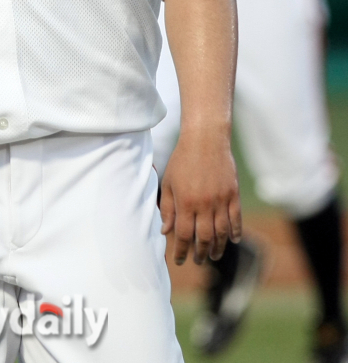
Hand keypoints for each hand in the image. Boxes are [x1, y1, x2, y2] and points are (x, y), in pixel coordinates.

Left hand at [159, 128, 241, 265]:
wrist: (205, 139)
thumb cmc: (182, 160)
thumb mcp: (168, 182)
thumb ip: (167, 208)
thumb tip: (165, 231)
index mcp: (185, 202)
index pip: (183, 235)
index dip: (180, 251)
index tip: (178, 260)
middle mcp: (204, 204)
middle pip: (204, 238)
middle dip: (200, 253)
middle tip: (198, 261)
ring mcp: (220, 200)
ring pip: (221, 232)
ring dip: (218, 247)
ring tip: (214, 256)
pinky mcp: (233, 194)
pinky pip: (236, 218)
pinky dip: (235, 231)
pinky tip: (232, 239)